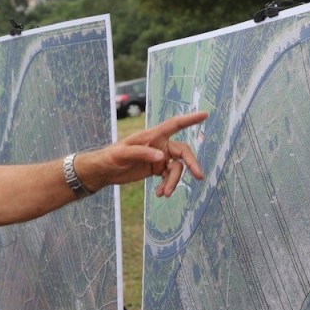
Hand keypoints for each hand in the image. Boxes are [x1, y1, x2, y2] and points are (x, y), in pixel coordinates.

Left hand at [79, 111, 207, 196]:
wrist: (104, 171)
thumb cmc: (110, 157)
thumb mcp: (122, 154)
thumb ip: (141, 153)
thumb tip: (162, 158)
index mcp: (152, 136)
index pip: (174, 125)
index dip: (190, 120)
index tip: (205, 115)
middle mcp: (159, 145)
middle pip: (182, 152)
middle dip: (191, 164)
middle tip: (199, 176)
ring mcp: (159, 157)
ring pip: (176, 168)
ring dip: (173, 182)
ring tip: (164, 194)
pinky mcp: (156, 169)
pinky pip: (168, 177)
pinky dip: (166, 185)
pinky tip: (159, 194)